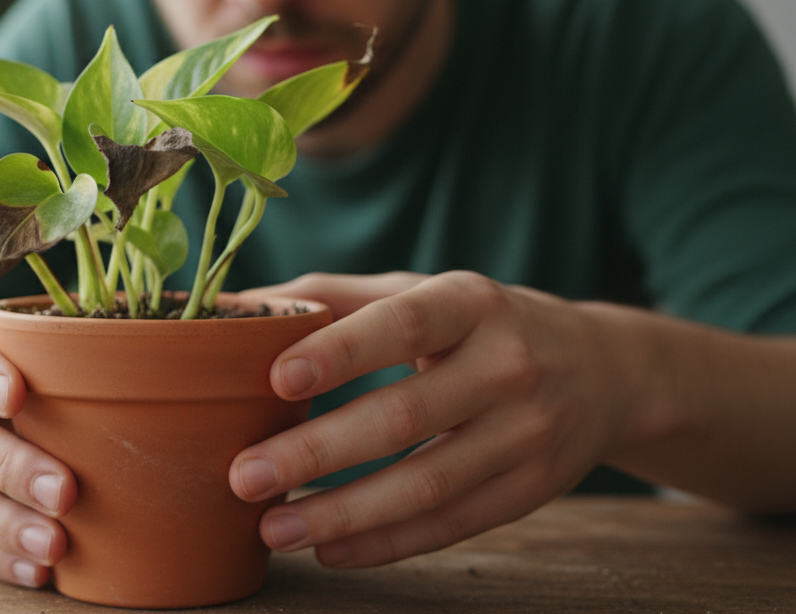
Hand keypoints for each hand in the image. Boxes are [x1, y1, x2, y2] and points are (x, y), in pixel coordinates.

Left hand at [230, 271, 655, 566]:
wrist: (608, 370)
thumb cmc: (481, 324)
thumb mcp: (424, 292)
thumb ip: (333, 295)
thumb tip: (233, 305)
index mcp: (472, 303)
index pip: (403, 324)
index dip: (343, 351)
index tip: (278, 377)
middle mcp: (507, 366)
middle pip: (405, 417)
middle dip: (317, 452)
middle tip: (245, 475)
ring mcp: (526, 434)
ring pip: (426, 485)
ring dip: (343, 514)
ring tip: (274, 529)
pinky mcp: (531, 491)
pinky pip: (451, 525)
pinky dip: (387, 543)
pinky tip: (331, 549)